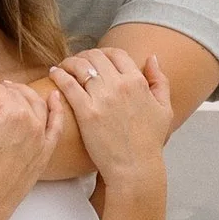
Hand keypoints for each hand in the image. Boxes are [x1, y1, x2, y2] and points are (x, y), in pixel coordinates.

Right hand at [0, 74, 54, 209]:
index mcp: (15, 115)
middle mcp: (34, 124)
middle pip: (19, 96)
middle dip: (2, 92)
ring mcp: (42, 139)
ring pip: (39, 107)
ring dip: (27, 94)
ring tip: (15, 90)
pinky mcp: (45, 153)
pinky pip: (56, 127)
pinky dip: (57, 110)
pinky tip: (54, 98)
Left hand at [51, 44, 172, 175]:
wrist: (134, 167)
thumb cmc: (149, 141)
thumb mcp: (164, 109)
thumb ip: (160, 80)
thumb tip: (151, 58)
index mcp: (137, 81)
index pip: (116, 54)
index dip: (103, 53)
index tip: (96, 58)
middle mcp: (119, 85)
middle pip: (95, 56)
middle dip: (84, 56)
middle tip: (76, 63)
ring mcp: (102, 97)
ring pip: (80, 66)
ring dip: (69, 62)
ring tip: (63, 67)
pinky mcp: (86, 112)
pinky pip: (68, 84)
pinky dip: (59, 74)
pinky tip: (54, 74)